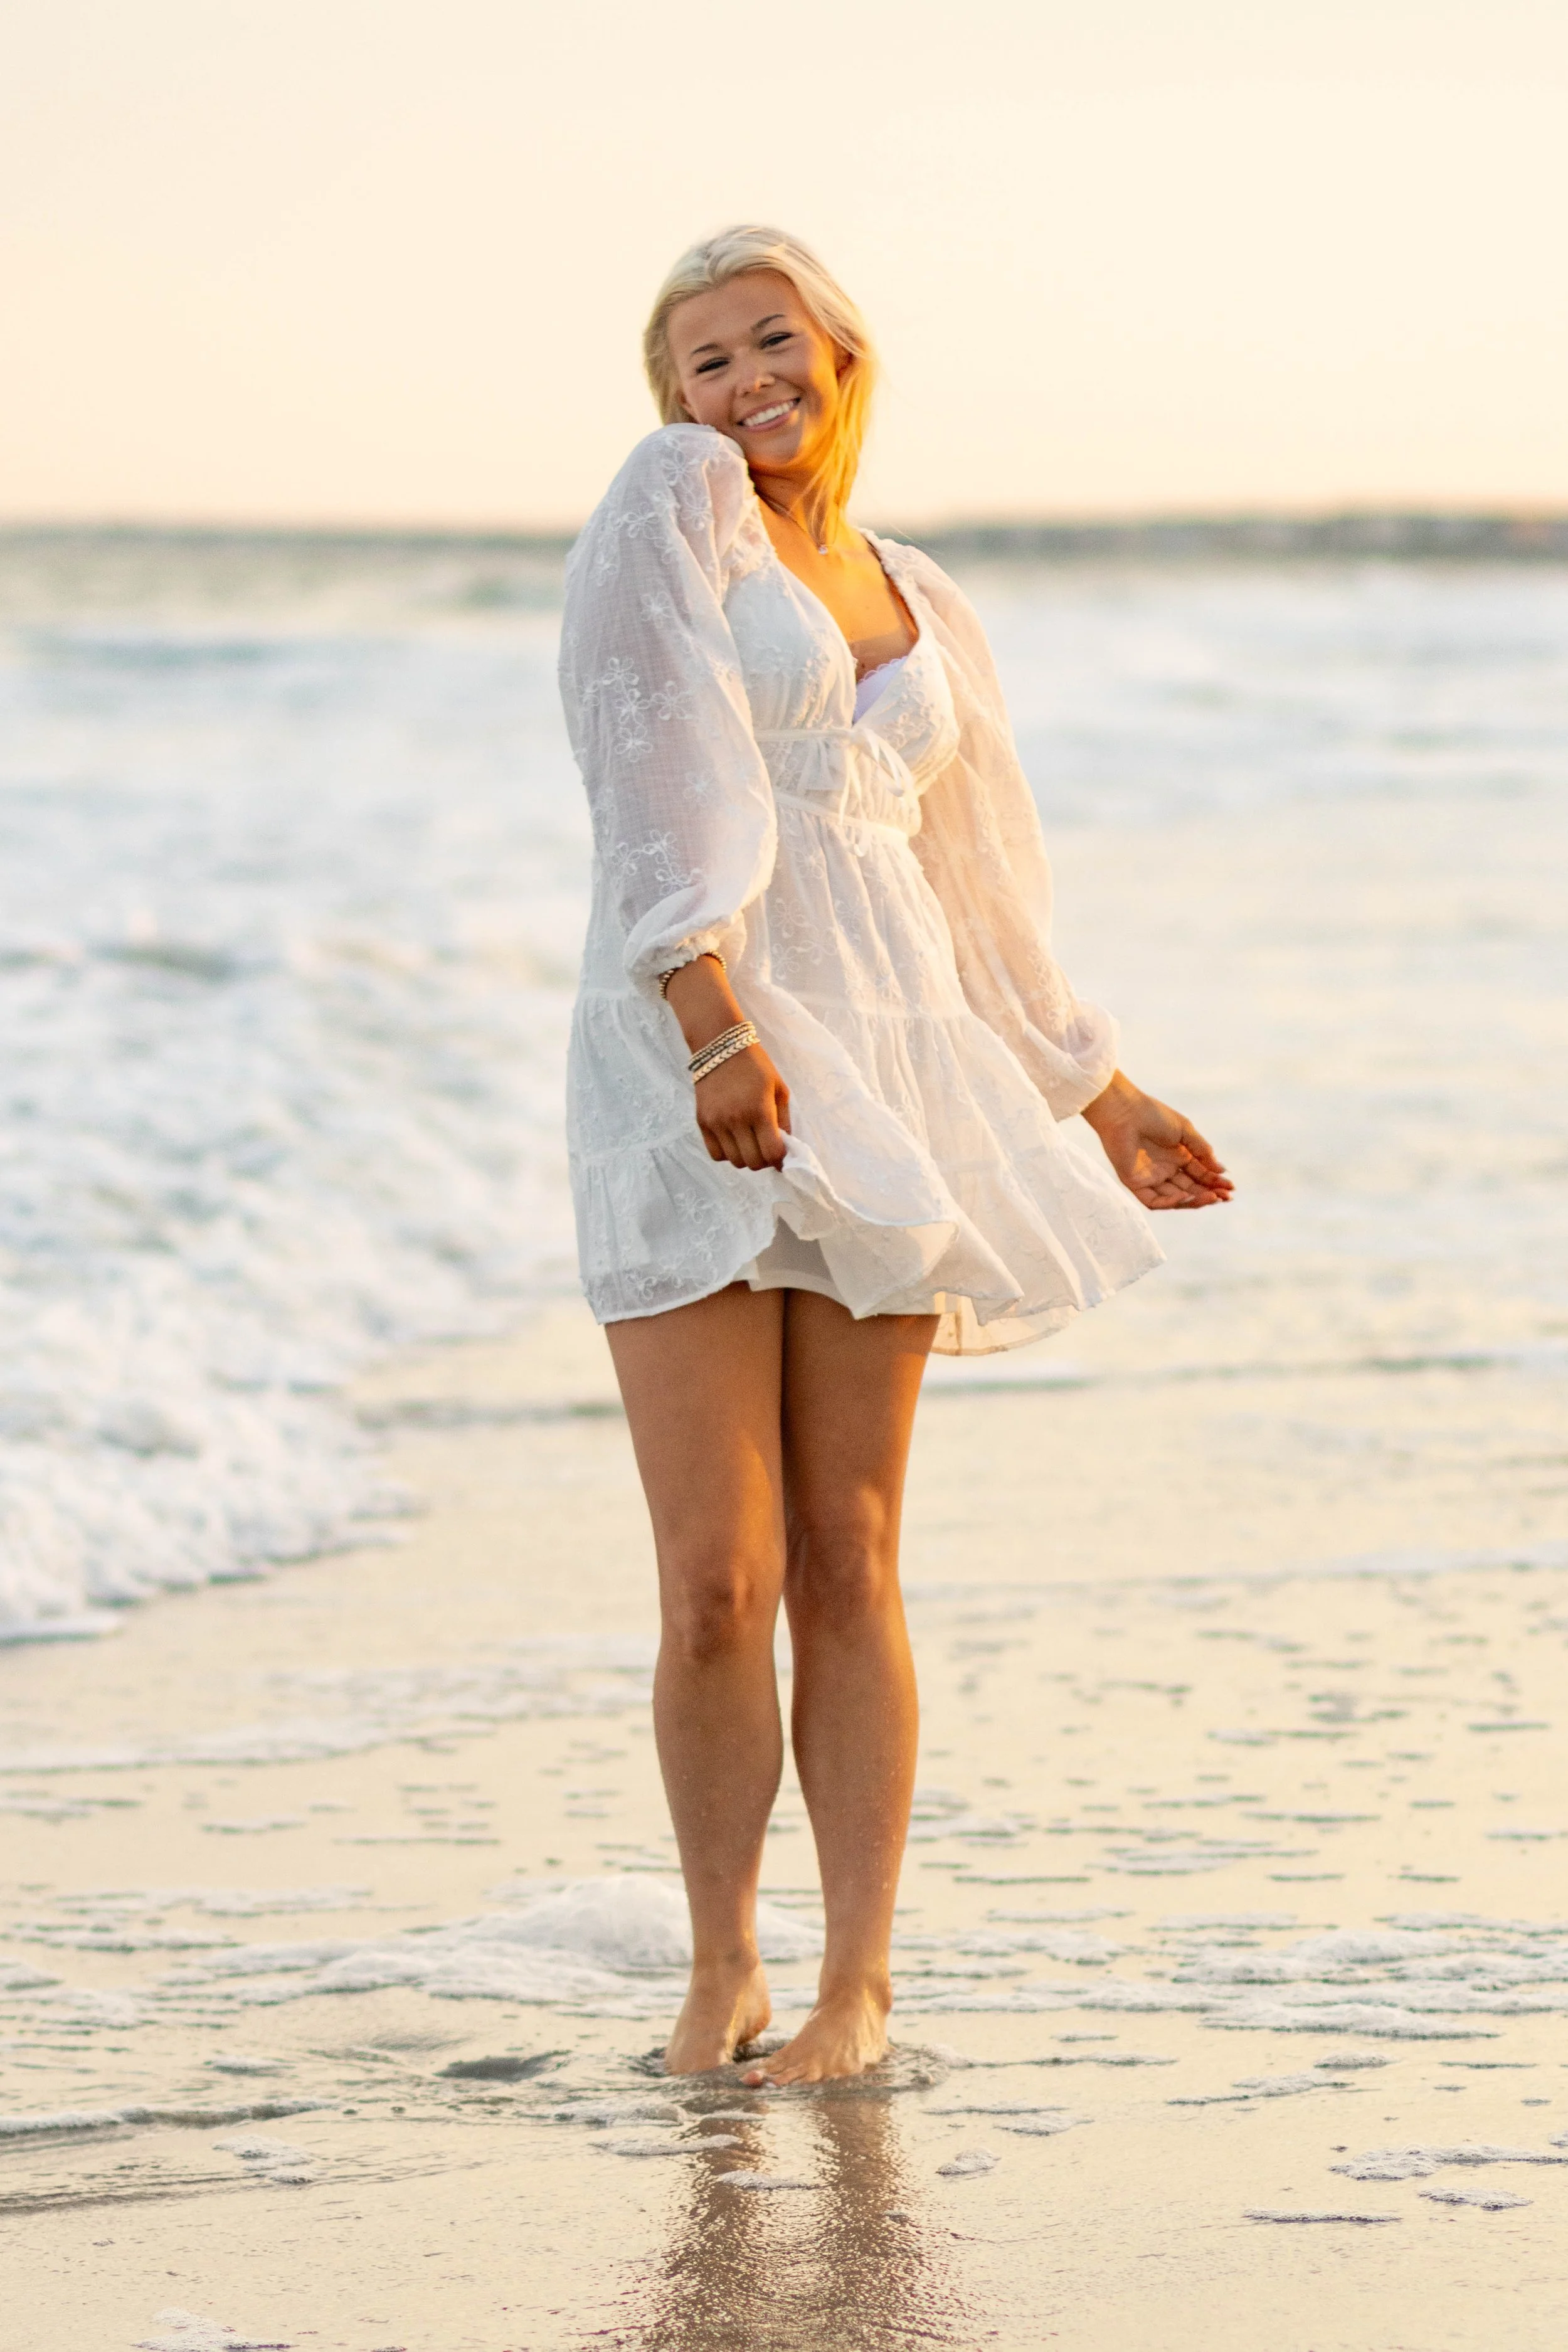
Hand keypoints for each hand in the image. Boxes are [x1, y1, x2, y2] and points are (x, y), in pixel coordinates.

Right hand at [664, 954, 790, 1172]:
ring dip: (746, 1157)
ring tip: (750, 1143)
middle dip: (764, 1160)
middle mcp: (737, 1120)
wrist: (720, 1046)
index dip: (780, 1158)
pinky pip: (715, 1154)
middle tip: (766, 1148)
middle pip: (753, 1162)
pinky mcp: (702, 1122)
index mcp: (760, 1110)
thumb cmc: (756, 1066)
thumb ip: (784, 1120)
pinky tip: (734, 1141)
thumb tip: (786, 1148)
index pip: (772, 1153)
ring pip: (735, 1161)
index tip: (781, 1152)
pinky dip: (727, 1153)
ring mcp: (717, 1123)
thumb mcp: (779, 1089)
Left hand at [1081, 1070, 1232, 1211]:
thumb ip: (1203, 1151)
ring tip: (1211, 1198)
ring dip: (1194, 1200)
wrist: (1124, 1111)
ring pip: (1175, 1198)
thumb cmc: (1153, 1115)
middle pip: (1190, 1189)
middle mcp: (1165, 1169)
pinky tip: (1186, 1196)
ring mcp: (1150, 1178)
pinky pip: (1154, 1201)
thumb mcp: (1185, 1132)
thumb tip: (1222, 1171)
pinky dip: (1170, 1202)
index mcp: (1177, 1156)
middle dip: (1209, 1194)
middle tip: (1225, 1197)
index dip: (1215, 1182)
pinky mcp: (1134, 1183)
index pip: (1200, 1175)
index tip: (1231, 1187)